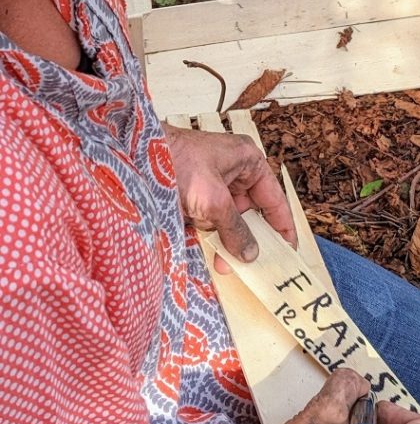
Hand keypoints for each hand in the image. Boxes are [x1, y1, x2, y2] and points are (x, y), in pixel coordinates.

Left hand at [162, 124, 296, 269]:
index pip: (275, 200)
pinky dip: (214, 240)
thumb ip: (236, 230)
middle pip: (253, 214)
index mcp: (248, 162)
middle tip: (255, 265)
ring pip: (232, 222)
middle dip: (251, 240)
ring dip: (230, 243)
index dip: (283, 227)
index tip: (288, 252)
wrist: (128, 158)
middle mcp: (234, 173)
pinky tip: (215, 256)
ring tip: (226, 264)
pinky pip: (212, 224)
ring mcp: (214, 187)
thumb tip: (251, 255)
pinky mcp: (195, 198)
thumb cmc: (177, 165)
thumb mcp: (214, 201)